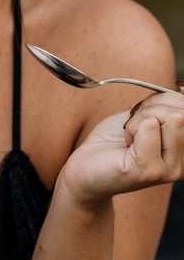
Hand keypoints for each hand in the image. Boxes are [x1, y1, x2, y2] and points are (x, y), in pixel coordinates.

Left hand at [60, 90, 183, 205]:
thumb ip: (167, 108)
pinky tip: (126, 142)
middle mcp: (183, 164)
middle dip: (154, 107)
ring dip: (141, 118)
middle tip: (135, 123)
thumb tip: (182, 89)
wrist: (86, 167)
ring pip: (172, 117)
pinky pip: (149, 126)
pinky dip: (131, 126)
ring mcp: (168, 170)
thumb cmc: (114, 141)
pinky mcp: (149, 171)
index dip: (168, 100)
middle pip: (183, 112)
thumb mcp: (146, 118)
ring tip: (130, 133)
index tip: (149, 111)